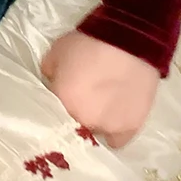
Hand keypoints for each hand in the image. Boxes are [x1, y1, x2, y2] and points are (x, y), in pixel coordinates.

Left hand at [40, 30, 159, 147]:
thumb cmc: (89, 43)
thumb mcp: (56, 51)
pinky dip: (114, 133)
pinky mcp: (131, 127)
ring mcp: (109, 126)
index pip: (52, 117)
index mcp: (63, 103)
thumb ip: (49, 73)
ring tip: (102, 107)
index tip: (62, 101)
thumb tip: (53, 83)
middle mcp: (84, 120)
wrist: (129, 40)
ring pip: (95, 134)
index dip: (57, 109)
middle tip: (83, 100)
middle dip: (76, 115)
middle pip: (74, 127)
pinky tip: (115, 119)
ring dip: (95, 124)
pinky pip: (118, 140)